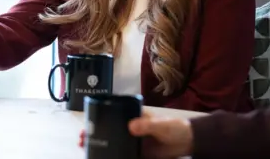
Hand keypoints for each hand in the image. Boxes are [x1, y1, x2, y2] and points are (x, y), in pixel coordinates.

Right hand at [78, 112, 193, 158]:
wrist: (186, 142)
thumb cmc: (175, 128)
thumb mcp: (161, 125)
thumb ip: (148, 125)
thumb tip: (131, 126)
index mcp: (135, 117)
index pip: (114, 115)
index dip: (100, 118)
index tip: (88, 122)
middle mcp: (132, 128)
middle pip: (110, 130)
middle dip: (95, 134)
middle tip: (82, 139)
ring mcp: (134, 142)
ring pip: (114, 144)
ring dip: (101, 146)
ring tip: (87, 150)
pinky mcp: (138, 154)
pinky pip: (123, 155)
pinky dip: (113, 156)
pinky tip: (103, 158)